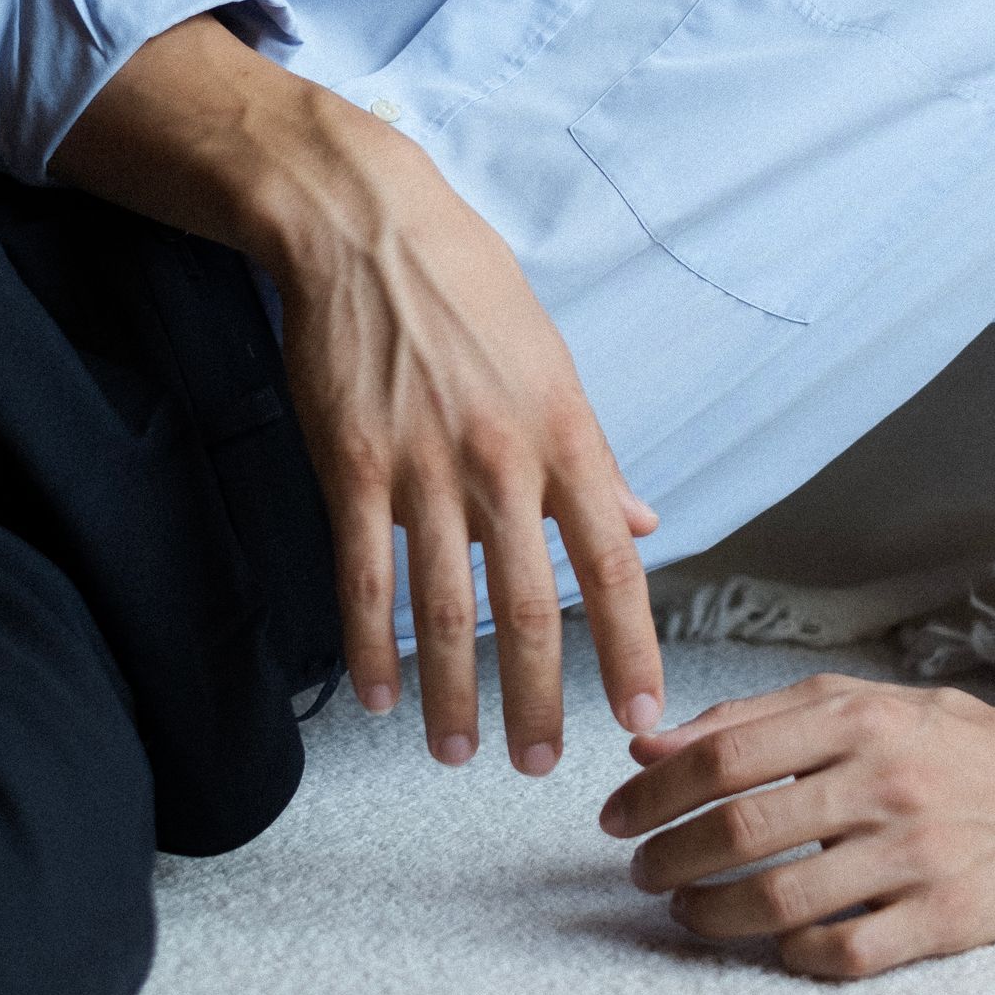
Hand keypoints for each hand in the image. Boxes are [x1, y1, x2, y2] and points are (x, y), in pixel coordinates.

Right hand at [272, 97, 665, 768]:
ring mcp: (423, 467)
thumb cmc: (468, 288)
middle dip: (539, 699)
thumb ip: (595, 458)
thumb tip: (641, 524)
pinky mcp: (352, 466)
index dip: (631, 648)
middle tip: (540, 766)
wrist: (366, 228)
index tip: (643, 717)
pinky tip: (378, 695)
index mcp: (565, 434)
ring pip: (444, 608)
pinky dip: (370, 646)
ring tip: (461, 752)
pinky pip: (363, 576)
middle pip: (530, 606)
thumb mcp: (554, 362)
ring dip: (455, 693)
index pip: (613, 564)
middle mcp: (502, 460)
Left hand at [599, 648, 994, 979]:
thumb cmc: (942, 743)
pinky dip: (793, 955)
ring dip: (713, 913)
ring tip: (688, 912)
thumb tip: (651, 747)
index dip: (654, 794)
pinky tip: (773, 944)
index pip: (724, 755)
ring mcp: (916, 854)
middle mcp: (884, 782)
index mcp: (855, 721)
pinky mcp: (946, 919)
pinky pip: (845, 954)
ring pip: (781, 899)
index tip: (613, 819)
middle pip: (741, 828)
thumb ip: (755, 720)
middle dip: (669, 857)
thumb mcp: (856, 706)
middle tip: (642, 874)